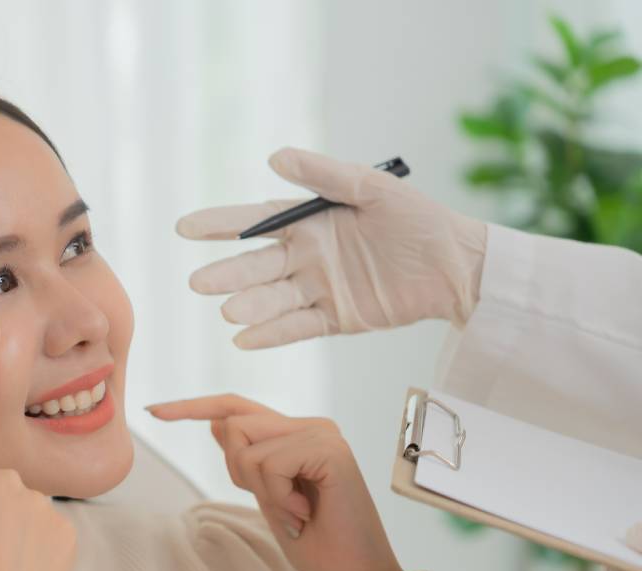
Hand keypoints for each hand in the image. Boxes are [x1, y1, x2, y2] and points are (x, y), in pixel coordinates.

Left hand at [146, 393, 414, 570]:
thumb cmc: (315, 543)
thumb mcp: (268, 497)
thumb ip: (248, 460)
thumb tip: (217, 422)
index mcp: (295, 433)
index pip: (235, 408)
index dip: (192, 406)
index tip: (154, 410)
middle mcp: (310, 425)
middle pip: (233, 423)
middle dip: (238, 471)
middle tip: (278, 506)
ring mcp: (322, 433)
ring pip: (245, 443)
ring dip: (260, 489)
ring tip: (294, 513)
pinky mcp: (329, 448)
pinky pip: (268, 463)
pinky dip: (277, 496)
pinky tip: (304, 514)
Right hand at [176, 147, 488, 348]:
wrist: (459, 266)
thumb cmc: (419, 220)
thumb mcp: (374, 189)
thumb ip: (325, 175)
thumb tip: (274, 157)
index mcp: (310, 222)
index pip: (254, 223)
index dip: (218, 225)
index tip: (184, 227)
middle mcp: (306, 257)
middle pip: (257, 267)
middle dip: (227, 274)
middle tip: (199, 283)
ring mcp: (318, 289)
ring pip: (273, 299)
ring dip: (249, 306)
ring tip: (228, 311)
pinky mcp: (337, 319)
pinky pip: (297, 327)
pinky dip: (271, 335)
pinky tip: (244, 340)